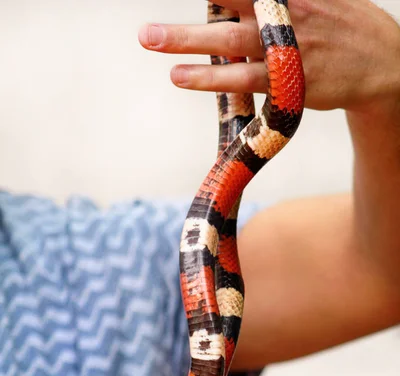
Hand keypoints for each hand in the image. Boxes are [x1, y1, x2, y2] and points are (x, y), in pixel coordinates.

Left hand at [138, 0, 399, 111]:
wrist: (381, 63)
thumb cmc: (339, 25)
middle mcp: (285, 13)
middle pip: (229, 5)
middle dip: (191, 16)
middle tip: (150, 21)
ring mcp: (286, 49)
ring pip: (230, 43)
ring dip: (188, 43)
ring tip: (153, 42)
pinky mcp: (288, 83)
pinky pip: (244, 79)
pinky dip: (212, 77)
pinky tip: (182, 77)